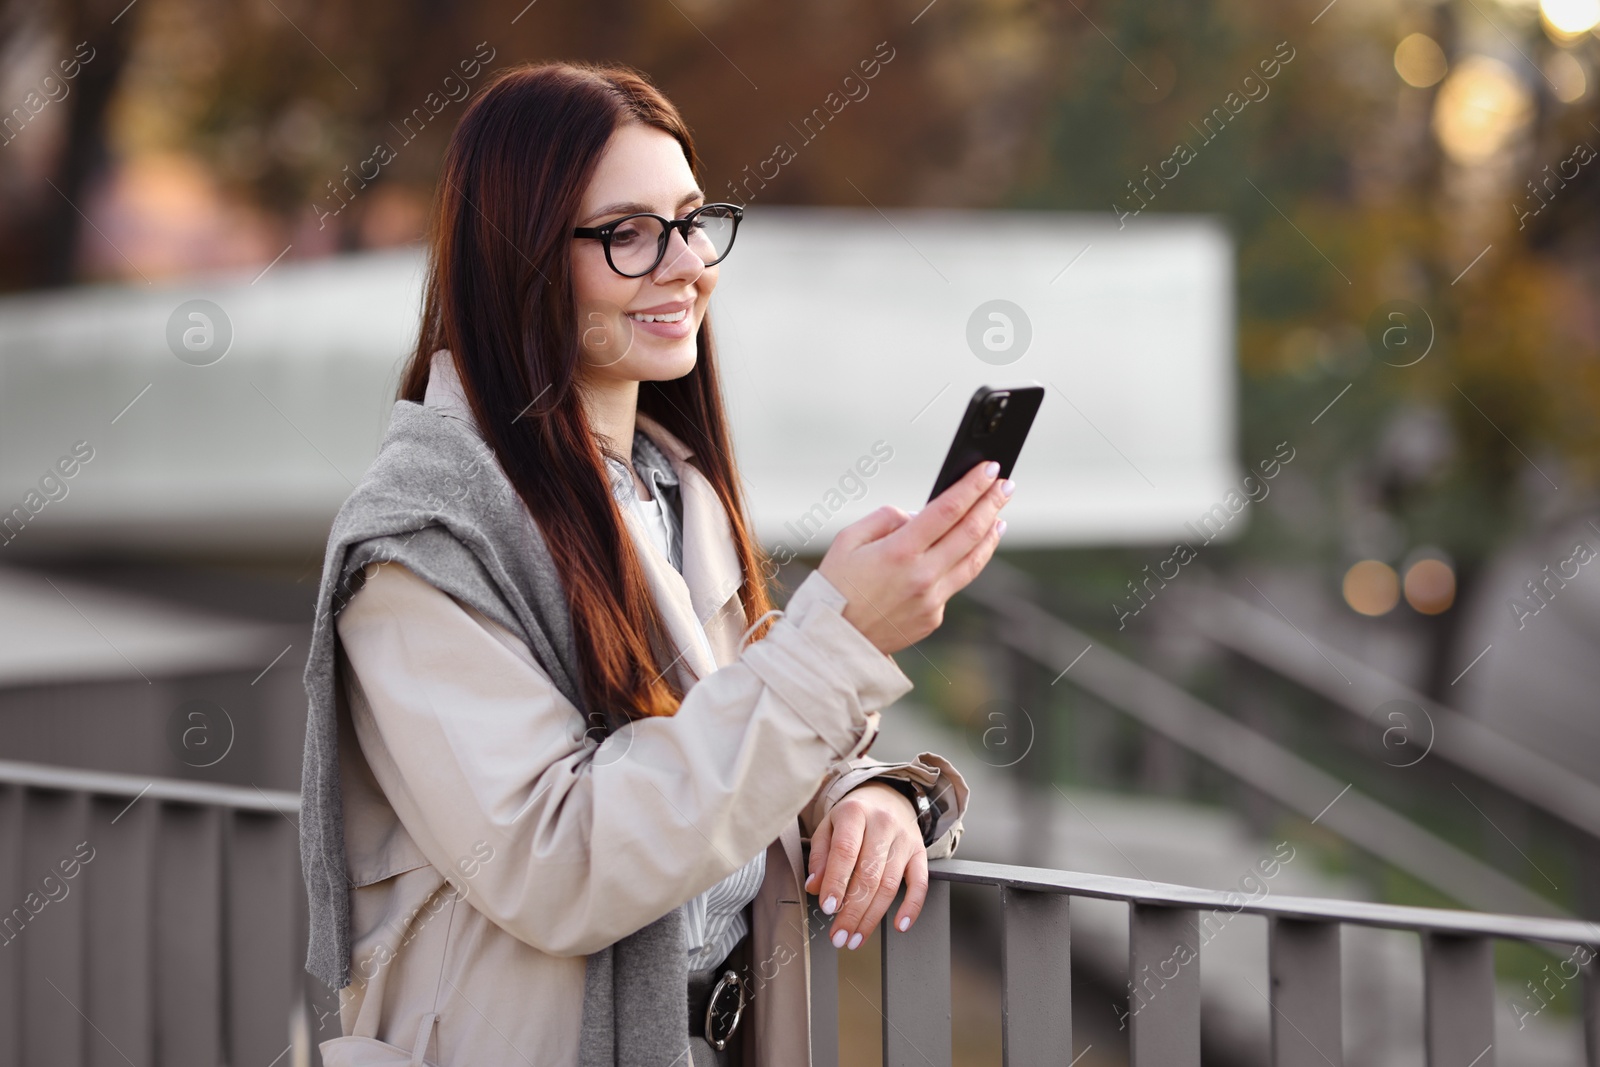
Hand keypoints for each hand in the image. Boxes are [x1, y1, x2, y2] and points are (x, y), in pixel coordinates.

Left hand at [803, 780, 927, 948]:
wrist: (887, 796)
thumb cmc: (853, 817)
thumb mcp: (829, 827)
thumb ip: (820, 856)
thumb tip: (815, 886)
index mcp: (855, 813)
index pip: (845, 851)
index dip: (836, 882)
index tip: (827, 908)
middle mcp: (883, 824)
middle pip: (869, 874)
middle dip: (853, 911)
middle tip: (839, 936)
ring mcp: (905, 839)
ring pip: (890, 884)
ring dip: (873, 917)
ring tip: (856, 938)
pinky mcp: (920, 852)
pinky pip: (920, 883)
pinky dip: (912, 907)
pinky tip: (899, 926)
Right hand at [817, 460, 1013, 653]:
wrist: (832, 641)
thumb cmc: (835, 587)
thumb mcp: (849, 540)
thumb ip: (885, 519)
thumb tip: (915, 516)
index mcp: (900, 551)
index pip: (948, 510)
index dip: (973, 486)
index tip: (990, 469)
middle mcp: (922, 576)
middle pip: (970, 533)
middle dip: (991, 504)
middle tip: (1006, 485)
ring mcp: (931, 600)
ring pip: (974, 562)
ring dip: (990, 535)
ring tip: (999, 517)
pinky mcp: (933, 618)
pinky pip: (954, 585)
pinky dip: (964, 563)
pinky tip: (969, 551)